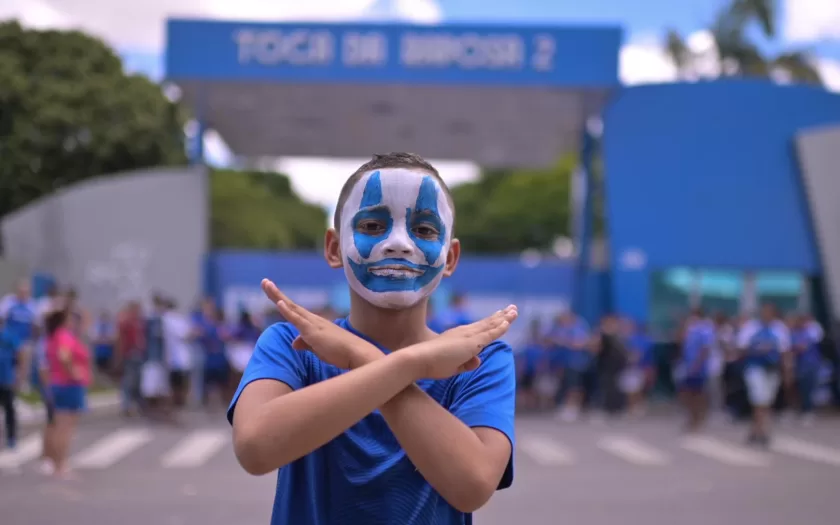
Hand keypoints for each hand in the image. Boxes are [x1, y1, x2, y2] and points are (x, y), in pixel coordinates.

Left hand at [261, 279, 379, 368]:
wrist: (356, 353)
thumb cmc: (340, 352)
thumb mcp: (319, 348)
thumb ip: (306, 343)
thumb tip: (294, 343)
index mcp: (313, 323)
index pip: (294, 310)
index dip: (282, 301)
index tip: (272, 291)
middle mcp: (312, 319)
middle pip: (290, 304)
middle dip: (275, 293)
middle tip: (264, 281)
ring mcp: (313, 324)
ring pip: (291, 307)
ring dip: (277, 295)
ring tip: (266, 284)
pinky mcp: (313, 331)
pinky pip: (297, 319)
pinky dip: (287, 310)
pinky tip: (279, 302)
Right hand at [405, 305, 516, 379]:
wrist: (418, 360)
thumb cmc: (431, 364)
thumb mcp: (453, 366)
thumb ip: (465, 363)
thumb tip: (478, 361)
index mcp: (458, 336)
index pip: (478, 328)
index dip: (491, 322)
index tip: (501, 316)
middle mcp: (464, 332)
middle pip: (486, 323)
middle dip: (501, 316)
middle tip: (512, 308)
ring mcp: (468, 336)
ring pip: (490, 325)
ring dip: (504, 318)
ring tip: (514, 310)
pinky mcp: (471, 343)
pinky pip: (489, 334)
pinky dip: (499, 328)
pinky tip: (508, 322)